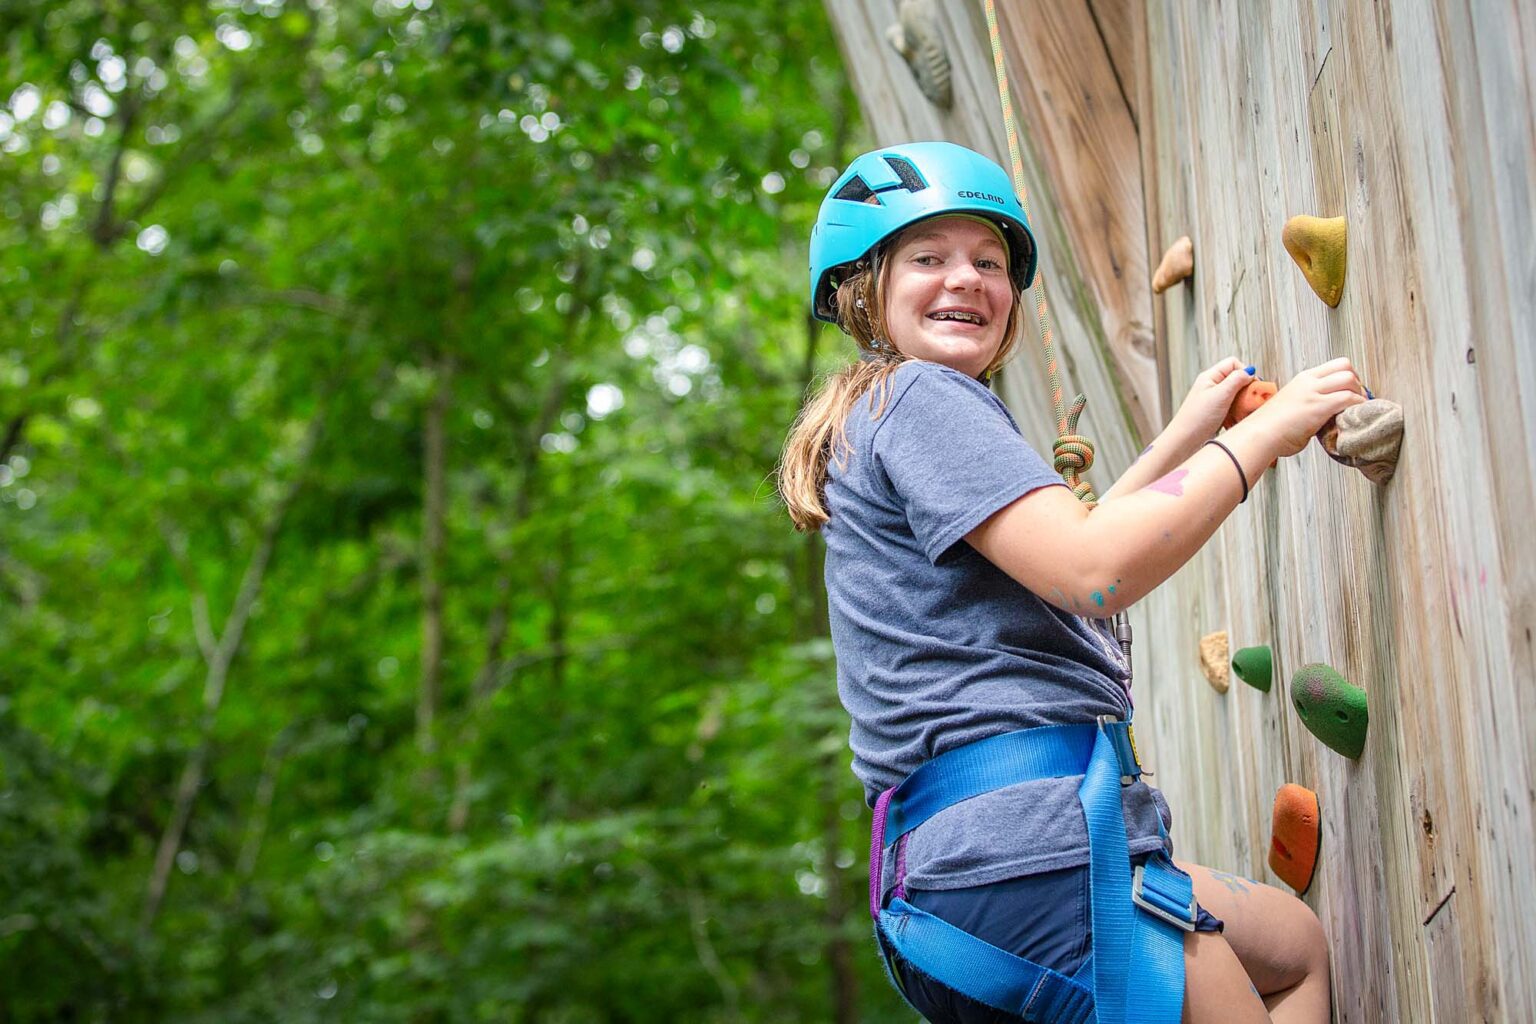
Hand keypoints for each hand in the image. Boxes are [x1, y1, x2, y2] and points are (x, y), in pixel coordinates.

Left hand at [1168, 357, 1254, 444]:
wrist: (1184, 441)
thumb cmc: (1197, 418)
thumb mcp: (1220, 395)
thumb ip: (1236, 380)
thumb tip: (1250, 371)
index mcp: (1210, 377)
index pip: (1233, 364)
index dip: (1245, 372)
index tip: (1252, 386)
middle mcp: (1211, 386)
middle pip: (1237, 380)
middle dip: (1246, 391)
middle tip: (1250, 402)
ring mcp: (1214, 400)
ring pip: (1236, 396)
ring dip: (1242, 405)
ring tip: (1242, 414)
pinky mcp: (1215, 413)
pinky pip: (1232, 410)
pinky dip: (1236, 415)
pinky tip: (1235, 422)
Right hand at [1244, 357, 1367, 457]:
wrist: (1258, 436)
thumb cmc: (1270, 429)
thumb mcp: (1291, 407)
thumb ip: (1309, 405)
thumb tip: (1324, 417)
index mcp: (1302, 379)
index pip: (1336, 365)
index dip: (1348, 377)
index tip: (1350, 392)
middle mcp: (1308, 382)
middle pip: (1346, 367)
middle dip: (1357, 383)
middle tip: (1356, 400)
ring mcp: (1313, 393)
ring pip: (1350, 379)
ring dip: (1358, 394)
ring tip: (1356, 410)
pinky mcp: (1319, 407)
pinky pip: (1348, 398)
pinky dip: (1357, 406)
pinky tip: (1353, 417)